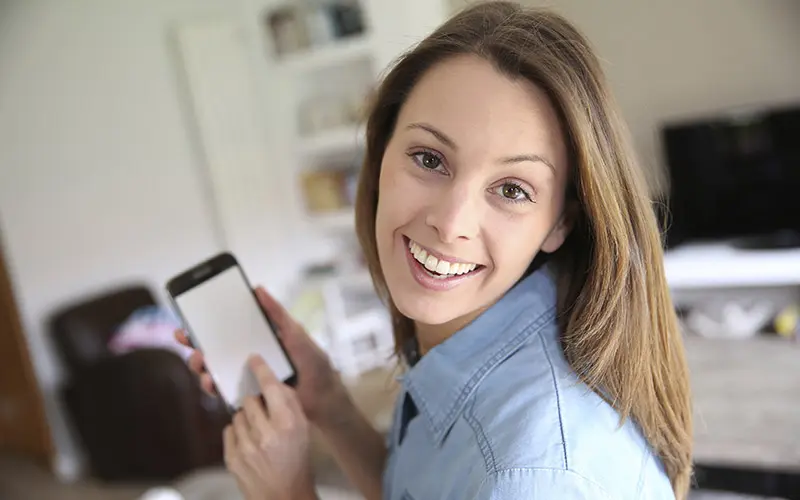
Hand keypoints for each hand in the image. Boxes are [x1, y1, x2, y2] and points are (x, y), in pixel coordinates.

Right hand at [175, 286, 347, 424]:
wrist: (324, 400)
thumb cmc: (314, 364)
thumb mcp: (296, 334)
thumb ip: (277, 314)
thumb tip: (258, 289)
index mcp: (258, 341)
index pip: (228, 331)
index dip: (207, 326)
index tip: (189, 320)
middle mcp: (248, 359)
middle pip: (215, 350)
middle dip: (196, 345)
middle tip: (188, 340)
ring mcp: (245, 379)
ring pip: (214, 371)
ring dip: (202, 366)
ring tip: (201, 363)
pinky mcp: (247, 398)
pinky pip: (224, 392)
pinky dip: (213, 387)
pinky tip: (211, 382)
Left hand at [225, 355, 315, 499]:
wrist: (284, 495)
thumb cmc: (296, 459)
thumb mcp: (303, 429)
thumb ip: (291, 403)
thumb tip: (275, 383)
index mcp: (287, 424)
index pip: (270, 387)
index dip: (261, 370)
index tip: (253, 359)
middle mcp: (265, 433)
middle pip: (249, 400)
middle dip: (255, 403)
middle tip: (264, 414)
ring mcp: (245, 447)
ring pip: (237, 414)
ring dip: (246, 419)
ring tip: (257, 432)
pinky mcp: (231, 458)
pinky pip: (229, 430)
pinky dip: (237, 432)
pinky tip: (249, 442)